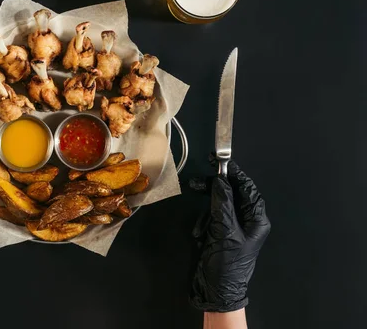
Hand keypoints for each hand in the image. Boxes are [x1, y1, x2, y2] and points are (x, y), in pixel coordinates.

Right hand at [190, 160, 270, 311]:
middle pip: (232, 195)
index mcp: (256, 220)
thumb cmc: (227, 265)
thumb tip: (220, 182)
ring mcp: (232, 227)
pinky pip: (210, 218)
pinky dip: (203, 222)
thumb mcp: (225, 232)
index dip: (235, 175)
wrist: (216, 291)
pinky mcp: (220, 233)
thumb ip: (222, 204)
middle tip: (199, 182)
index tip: (221, 163)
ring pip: (218, 205)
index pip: (248, 189)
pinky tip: (201, 234)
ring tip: (200, 223)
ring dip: (207, 210)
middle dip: (215, 190)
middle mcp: (246, 221)